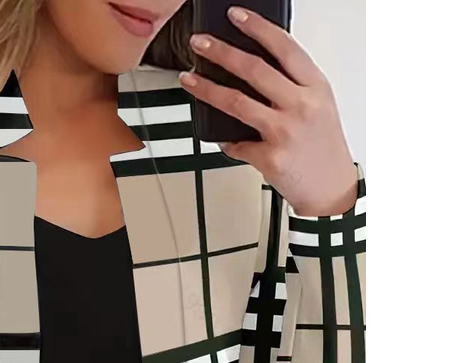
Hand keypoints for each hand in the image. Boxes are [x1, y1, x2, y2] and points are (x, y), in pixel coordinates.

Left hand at [180, 6, 357, 216]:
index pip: (283, 47)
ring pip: (236, 102)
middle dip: (221, 52)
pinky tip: (221, 138)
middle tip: (199, 43)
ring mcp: (284, 131)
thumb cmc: (322, 147)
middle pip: (254, 69)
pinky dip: (225, 141)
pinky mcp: (270, 157)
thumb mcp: (319, 105)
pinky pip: (235, 144)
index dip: (256, 27)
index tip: (234, 16)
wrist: (331, 188)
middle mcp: (300, 105)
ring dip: (206, 88)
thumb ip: (292, 86)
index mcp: (314, 87)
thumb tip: (252, 70)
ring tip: (188, 79)